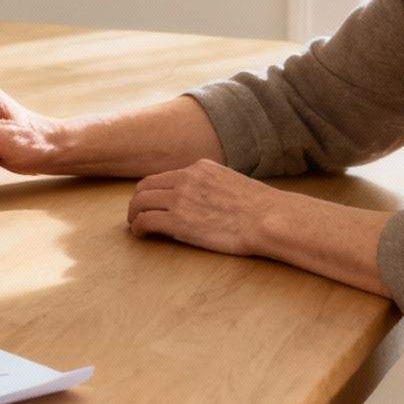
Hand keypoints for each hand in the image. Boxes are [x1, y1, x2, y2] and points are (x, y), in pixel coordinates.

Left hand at [125, 159, 285, 254]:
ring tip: (136, 226)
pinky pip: (145, 221)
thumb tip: (206, 199)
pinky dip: (138, 228)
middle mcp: (186, 179)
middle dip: (138, 201)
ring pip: (140, 202)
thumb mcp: (233, 183)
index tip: (153, 202)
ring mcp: (180, 199)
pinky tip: (142, 235)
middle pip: (145, 186)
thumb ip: (213, 186)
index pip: (164, 176)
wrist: (269, 219)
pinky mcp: (178, 221)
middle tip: (137, 215)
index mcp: (200, 168)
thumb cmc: (261, 209)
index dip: (154, 191)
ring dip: (134, 215)